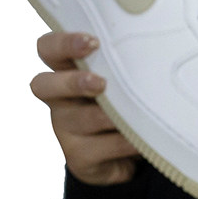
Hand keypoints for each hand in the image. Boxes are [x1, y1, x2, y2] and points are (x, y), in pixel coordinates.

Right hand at [30, 32, 138, 184]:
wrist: (126, 150)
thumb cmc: (125, 99)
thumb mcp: (122, 76)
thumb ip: (126, 60)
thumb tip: (154, 42)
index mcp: (67, 70)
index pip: (48, 49)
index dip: (63, 43)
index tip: (93, 41)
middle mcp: (60, 98)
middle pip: (43, 85)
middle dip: (73, 82)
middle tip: (101, 83)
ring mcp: (66, 129)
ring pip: (81, 119)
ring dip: (108, 115)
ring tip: (135, 112)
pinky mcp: (80, 156)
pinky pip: (103, 147)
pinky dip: (126, 141)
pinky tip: (144, 137)